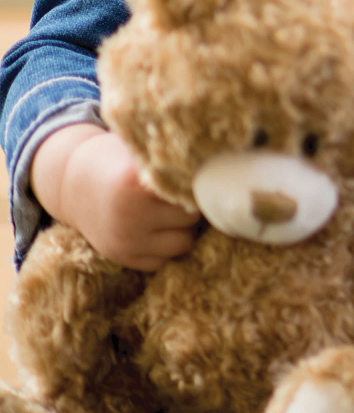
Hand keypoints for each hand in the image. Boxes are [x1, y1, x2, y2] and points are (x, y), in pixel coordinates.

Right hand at [30, 123, 199, 270]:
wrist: (72, 183)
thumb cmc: (118, 160)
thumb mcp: (141, 152)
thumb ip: (174, 160)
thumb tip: (222, 164)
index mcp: (136, 183)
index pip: (192, 190)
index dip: (202, 184)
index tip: (207, 177)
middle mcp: (130, 215)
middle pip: (191, 217)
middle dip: (196, 205)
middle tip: (192, 193)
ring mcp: (125, 240)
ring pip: (183, 242)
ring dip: (186, 229)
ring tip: (176, 211)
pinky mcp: (122, 257)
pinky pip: (163, 261)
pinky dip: (167, 247)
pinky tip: (161, 228)